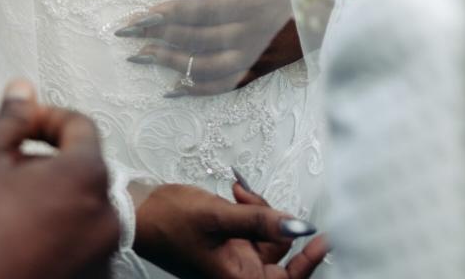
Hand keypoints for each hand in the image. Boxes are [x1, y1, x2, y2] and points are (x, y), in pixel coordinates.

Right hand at [0, 81, 118, 278]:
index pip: (80, 124)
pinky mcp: (92, 278)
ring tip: (12, 209)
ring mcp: (101, 253)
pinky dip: (59, 233)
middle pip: (82, 167)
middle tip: (9, 172)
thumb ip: (11, 119)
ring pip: (81, 205)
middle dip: (48, 161)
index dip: (47, 118)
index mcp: (86, 176)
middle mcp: (105, 215)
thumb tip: (23, 92)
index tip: (24, 128)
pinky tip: (23, 238)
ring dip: (54, 198)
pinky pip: (79, 241)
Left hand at [117, 0, 303, 95]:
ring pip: (204, 68)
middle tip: (126, 36)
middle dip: (157, 38)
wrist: (343, 7)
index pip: (199, 12)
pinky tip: (171, 89)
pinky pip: (223, 86)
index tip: (140, 16)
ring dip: (170, 64)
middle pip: (194, 41)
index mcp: (250, 3)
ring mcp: (254, 56)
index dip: (167, 15)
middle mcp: (249, 34)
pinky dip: (196, 90)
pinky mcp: (260, 70)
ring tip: (141, 57)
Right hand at [134, 180, 328, 278]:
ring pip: (266, 236)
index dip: (309, 263)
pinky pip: (252, 227)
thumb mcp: (217, 216)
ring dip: (260, 210)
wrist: (140, 211)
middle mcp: (238, 272)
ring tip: (239, 193)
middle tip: (260, 200)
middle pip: (279, 255)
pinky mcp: (228, 241)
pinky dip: (249, 208)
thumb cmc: (170, 221)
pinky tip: (237, 193)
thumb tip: (298, 225)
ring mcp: (234, 257)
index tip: (324, 238)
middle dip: (275, 223)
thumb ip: (259, 221)